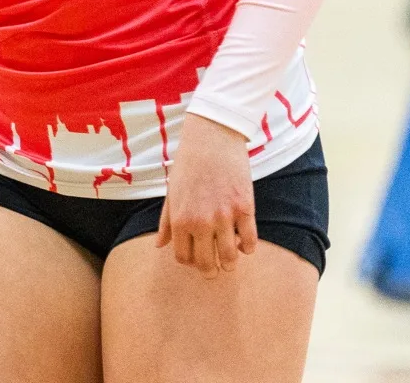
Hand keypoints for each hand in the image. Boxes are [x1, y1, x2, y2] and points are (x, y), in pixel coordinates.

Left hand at [157, 113, 254, 276]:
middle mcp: (201, 222)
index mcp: (180, 219)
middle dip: (210, 271)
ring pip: (230, 258)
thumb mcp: (171, 192)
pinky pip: (250, 241)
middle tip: (214, 269)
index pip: (184, 257)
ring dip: (229, 264)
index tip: (195, 258)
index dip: (190, 262)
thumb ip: (166, 222)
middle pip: (207, 263)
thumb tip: (160, 246)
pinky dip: (247, 248)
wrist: (211, 138)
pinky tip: (242, 244)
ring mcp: (225, 216)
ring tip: (229, 261)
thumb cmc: (188, 164)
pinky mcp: (245, 208)